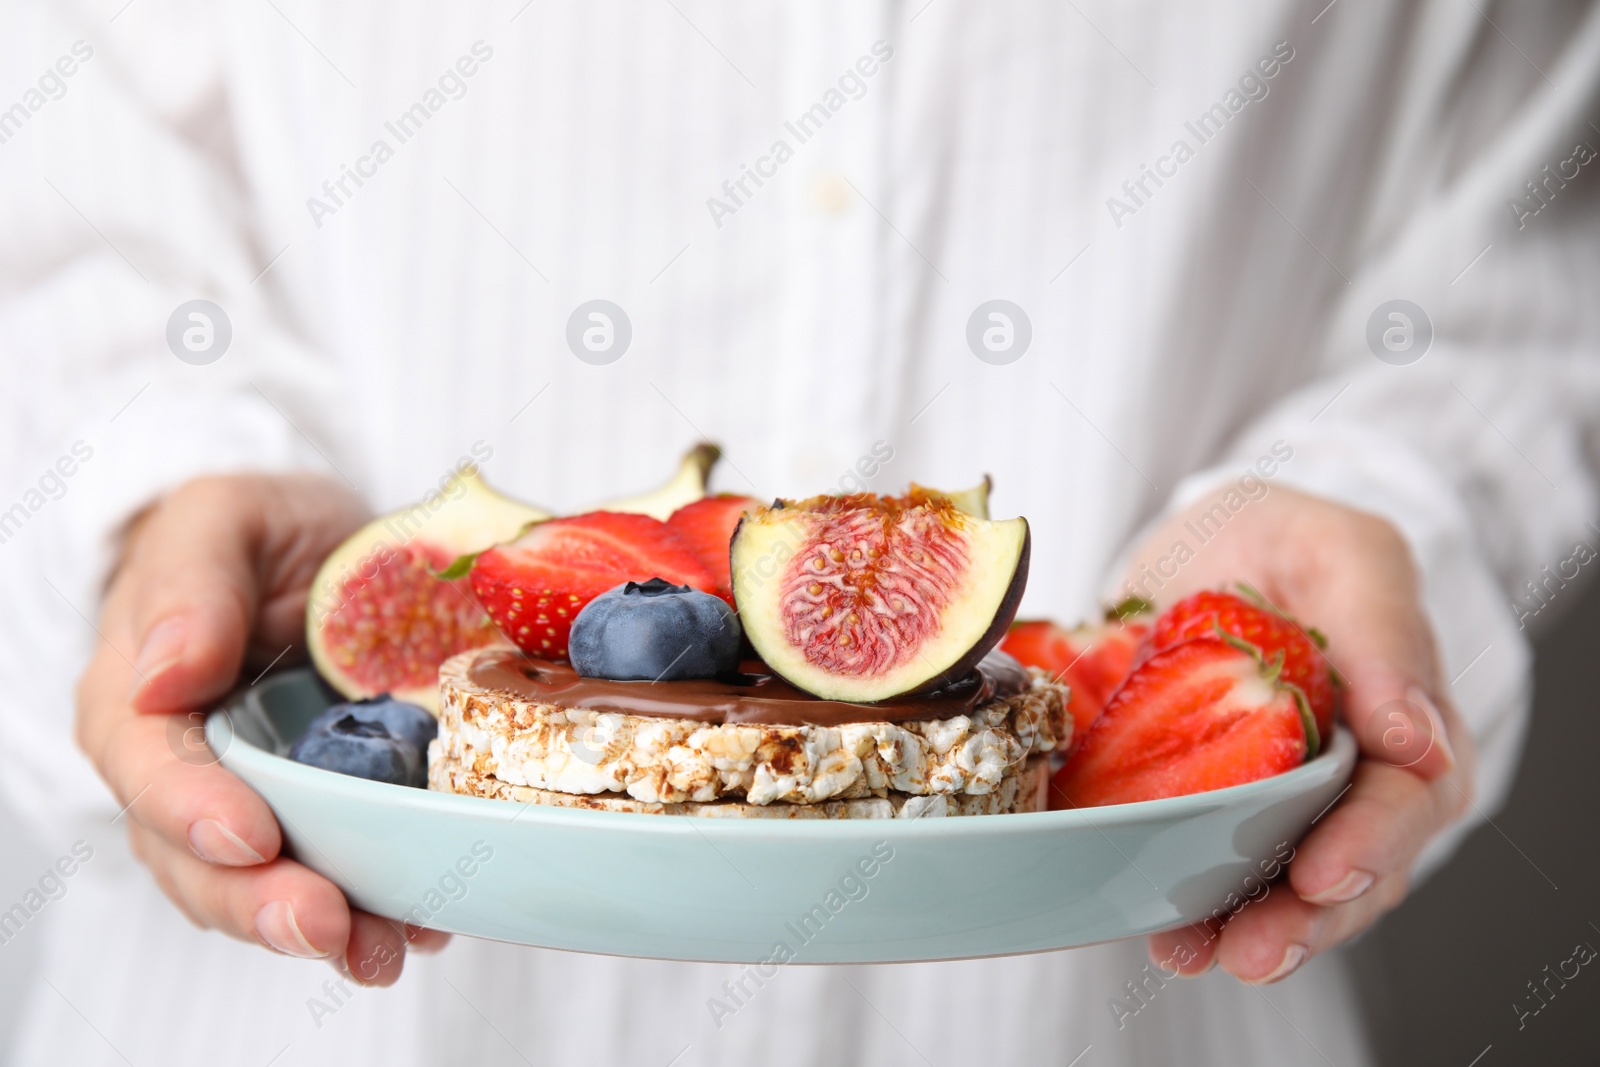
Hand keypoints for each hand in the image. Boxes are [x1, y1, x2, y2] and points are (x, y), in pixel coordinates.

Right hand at [74, 473, 449, 984]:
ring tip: (385, 952)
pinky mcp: (323, 813)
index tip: (250, 835)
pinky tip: (427, 924)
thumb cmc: (258, 529)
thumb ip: (191, 585)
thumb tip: (162, 675)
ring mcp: (255, 802)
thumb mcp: (224, 519)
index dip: (192, 811)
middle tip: (328, 927)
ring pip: (265, 886)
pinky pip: (340, 871)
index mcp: (138, 703)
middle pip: (200, 859)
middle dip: (261, 901)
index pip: (149, 771)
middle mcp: (185, 772)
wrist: (316, 549)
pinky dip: (380, 904)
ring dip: (326, 928)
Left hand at [1128, 485, 1472, 982]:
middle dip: (1309, 919)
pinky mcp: (1218, 807)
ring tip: (1200, 953)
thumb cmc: (1283, 539)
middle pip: (1355, 869)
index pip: (1413, 799)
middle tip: (1258, 948)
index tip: (1325, 873)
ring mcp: (1286, 800)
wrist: (1201, 546)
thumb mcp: (1339, 549)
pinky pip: (1218, 870)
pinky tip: (1162, 931)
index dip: (1372, 843)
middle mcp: (1355, 775)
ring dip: (1248, 931)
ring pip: (1289, 890)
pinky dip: (1193, 907)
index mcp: (1408, 717)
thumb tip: (1417, 742)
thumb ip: (1383, 628)